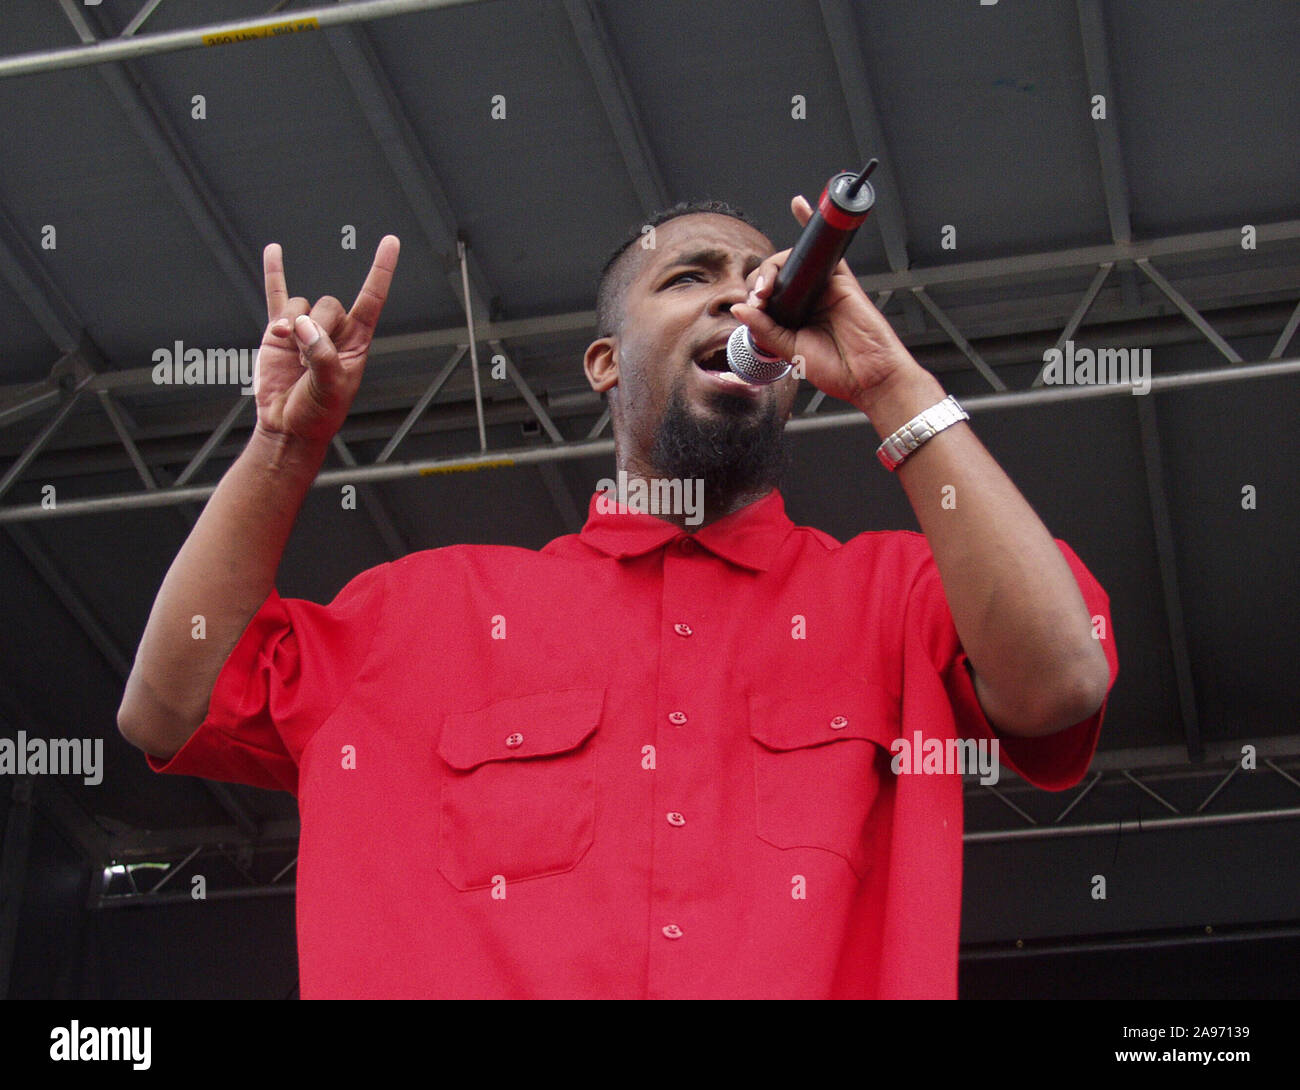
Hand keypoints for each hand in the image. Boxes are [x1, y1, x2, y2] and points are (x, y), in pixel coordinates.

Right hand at [254, 235, 399, 445]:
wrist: (287, 426)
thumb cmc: (318, 413)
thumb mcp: (330, 389)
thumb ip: (321, 356)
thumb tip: (302, 325)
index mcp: (356, 342)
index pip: (372, 299)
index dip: (381, 270)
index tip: (391, 242)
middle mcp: (333, 331)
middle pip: (328, 303)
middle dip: (317, 325)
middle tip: (308, 356)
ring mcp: (305, 329)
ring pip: (301, 305)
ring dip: (292, 324)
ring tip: (290, 354)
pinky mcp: (279, 332)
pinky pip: (277, 295)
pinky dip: (275, 273)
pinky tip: (275, 251)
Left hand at [729, 196, 918, 411]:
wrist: (868, 376)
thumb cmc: (837, 369)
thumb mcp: (790, 351)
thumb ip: (765, 329)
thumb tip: (739, 308)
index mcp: (793, 318)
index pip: (766, 296)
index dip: (754, 296)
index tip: (752, 309)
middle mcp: (807, 300)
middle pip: (777, 276)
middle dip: (761, 282)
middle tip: (761, 297)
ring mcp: (823, 287)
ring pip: (794, 262)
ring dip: (775, 266)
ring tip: (769, 285)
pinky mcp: (840, 280)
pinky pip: (826, 247)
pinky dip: (812, 224)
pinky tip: (799, 206)